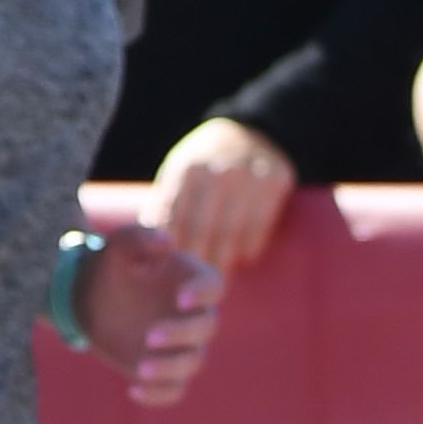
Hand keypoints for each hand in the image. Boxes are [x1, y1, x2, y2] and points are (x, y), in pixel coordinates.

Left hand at [76, 219, 223, 405]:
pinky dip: (158, 395)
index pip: (214, 286)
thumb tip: (167, 241)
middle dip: (182, 334)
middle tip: (150, 335)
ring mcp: (182, 345)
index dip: (202, 294)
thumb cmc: (112, 266)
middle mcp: (194, 315)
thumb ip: (140, 238)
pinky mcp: (166, 370)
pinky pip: (174, 390)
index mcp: (191, 280)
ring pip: (192, 362)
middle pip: (206, 327)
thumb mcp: (118, 247)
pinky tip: (132, 390)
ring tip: (141, 367)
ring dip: (171, 368)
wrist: (91, 298)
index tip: (179, 299)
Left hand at [146, 113, 297, 268]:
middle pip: (202, 230)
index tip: (166, 274)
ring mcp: (248, 175)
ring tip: (213, 282)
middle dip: (195, 262)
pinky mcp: (275, 181)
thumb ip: (166, 203)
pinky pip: (258, 228)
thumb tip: (147, 246)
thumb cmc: (205, 162)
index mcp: (187, 168)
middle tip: (190, 290)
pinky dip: (247, 250)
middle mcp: (217, 170)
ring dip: (221, 261)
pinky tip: (239, 261)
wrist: (250, 133)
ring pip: (231, 234)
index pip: (174, 218)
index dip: (170, 249)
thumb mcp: (179, 171)